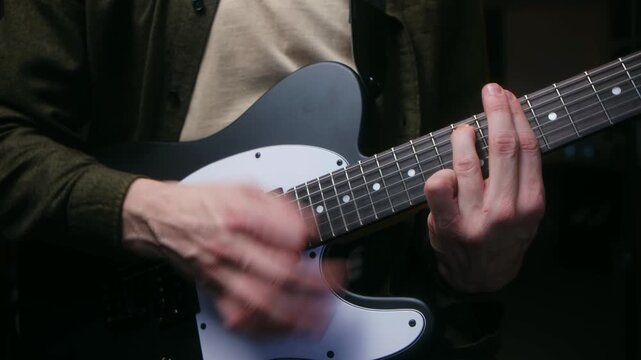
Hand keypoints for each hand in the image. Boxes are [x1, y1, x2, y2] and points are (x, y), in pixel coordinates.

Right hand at [121, 179, 341, 333]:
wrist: (160, 218)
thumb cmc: (201, 202)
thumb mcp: (242, 186)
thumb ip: (277, 204)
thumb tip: (307, 223)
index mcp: (239, 216)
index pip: (283, 235)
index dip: (306, 242)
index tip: (317, 241)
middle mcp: (229, 247)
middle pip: (277, 272)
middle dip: (313, 284)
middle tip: (335, 284)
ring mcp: (220, 272)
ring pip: (260, 301)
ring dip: (294, 313)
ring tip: (318, 318)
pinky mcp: (213, 291)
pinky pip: (240, 317)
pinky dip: (264, 327)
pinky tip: (284, 329)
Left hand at [424, 83, 544, 291]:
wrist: (480, 278)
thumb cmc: (502, 237)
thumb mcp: (526, 212)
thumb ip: (521, 177)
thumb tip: (508, 126)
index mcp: (532, 203)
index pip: (527, 148)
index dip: (517, 116)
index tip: (508, 97)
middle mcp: (507, 210)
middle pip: (503, 147)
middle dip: (496, 111)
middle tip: (491, 91)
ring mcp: (476, 218)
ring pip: (466, 161)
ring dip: (463, 135)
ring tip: (464, 130)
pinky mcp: (447, 224)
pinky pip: (438, 184)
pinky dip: (440, 171)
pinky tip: (445, 172)